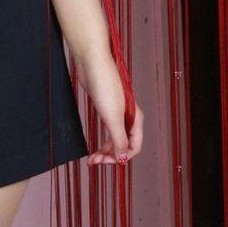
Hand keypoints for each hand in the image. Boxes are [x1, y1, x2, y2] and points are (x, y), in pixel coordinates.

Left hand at [73, 49, 143, 166]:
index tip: (105, 161)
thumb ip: (119, 139)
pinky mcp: (106, 108)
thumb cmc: (104, 87)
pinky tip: (94, 147)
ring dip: (105, 151)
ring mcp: (117, 112)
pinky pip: (108, 131)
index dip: (121, 157)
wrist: (92, 64)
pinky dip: (102, 141)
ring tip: (92, 159)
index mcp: (135, 119)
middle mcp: (129, 117)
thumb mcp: (113, 117)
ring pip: (115, 139)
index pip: (134, 147)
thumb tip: (122, 159)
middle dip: (111, 155)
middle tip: (95, 161)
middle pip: (124, 145)